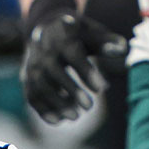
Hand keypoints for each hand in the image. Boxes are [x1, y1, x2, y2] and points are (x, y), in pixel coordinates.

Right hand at [21, 0, 127, 122]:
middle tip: (89, 107)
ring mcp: (32, 65)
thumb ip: (106, 41)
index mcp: (61, 36)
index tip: (101, 89)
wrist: (44, 27)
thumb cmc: (75, 33)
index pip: (73, 54)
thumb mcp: (91, 32)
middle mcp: (43, 51)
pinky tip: (58, 121)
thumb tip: (122, 50)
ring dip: (56, 103)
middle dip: (71, 90)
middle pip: (54, 72)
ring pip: (40, 86)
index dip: (86, 72)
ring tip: (75, 117)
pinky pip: (31, 95)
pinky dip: (43, 109)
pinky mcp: (27, 78)